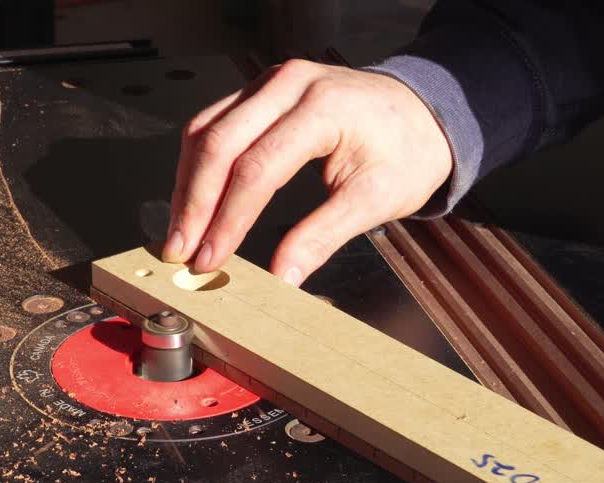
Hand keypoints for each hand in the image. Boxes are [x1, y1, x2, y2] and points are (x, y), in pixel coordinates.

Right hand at [163, 60, 452, 285]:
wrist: (423, 112)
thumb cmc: (406, 151)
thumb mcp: (376, 199)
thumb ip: (323, 236)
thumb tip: (282, 278)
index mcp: (323, 107)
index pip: (257, 168)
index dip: (228, 219)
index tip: (211, 258)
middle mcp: (288, 85)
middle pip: (218, 143)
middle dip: (194, 204)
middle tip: (181, 252)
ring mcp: (269, 83)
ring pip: (204, 130)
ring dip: (187, 185)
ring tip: (181, 233)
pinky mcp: (259, 92)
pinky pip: (212, 123)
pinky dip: (196, 166)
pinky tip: (193, 201)